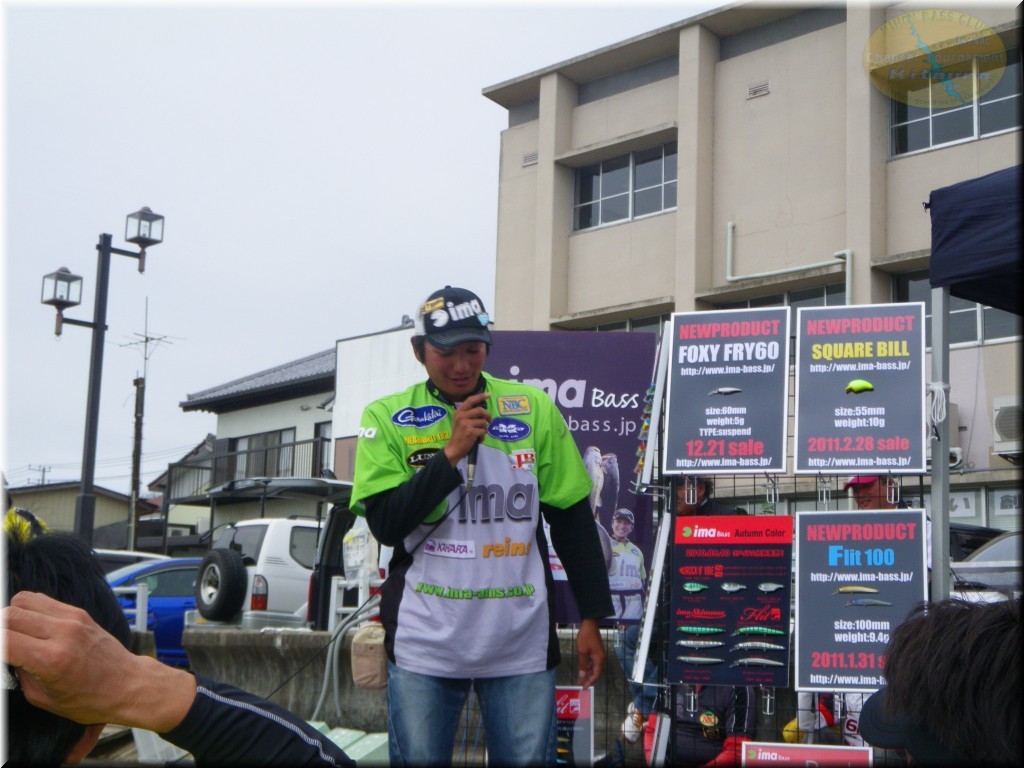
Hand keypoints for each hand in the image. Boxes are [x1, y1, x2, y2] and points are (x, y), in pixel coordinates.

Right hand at [2, 591, 195, 731]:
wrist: (128, 684)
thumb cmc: (90, 698)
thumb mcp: (43, 698)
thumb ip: (19, 672)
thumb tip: (6, 652)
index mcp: (51, 659)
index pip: (4, 640)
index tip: (0, 653)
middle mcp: (63, 633)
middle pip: (9, 615)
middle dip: (0, 629)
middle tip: (5, 645)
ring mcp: (73, 619)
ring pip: (23, 600)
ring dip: (11, 616)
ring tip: (14, 634)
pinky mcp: (79, 612)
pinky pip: (43, 600)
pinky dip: (29, 609)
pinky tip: (30, 626)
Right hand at [444, 392, 490, 466]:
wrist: (454, 448)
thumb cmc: (459, 435)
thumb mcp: (460, 421)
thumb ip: (468, 414)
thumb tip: (483, 409)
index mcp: (459, 412)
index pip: (470, 400)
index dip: (480, 396)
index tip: (488, 394)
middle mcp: (461, 416)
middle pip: (480, 410)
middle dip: (488, 416)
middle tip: (490, 421)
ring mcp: (466, 424)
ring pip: (483, 422)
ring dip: (484, 429)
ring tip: (479, 434)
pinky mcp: (470, 432)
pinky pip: (483, 431)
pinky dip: (482, 437)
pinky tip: (477, 440)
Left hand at [575, 618, 605, 687]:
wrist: (589, 624)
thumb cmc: (585, 637)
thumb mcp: (582, 652)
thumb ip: (582, 665)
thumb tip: (582, 677)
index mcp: (599, 659)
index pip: (596, 675)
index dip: (589, 682)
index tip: (583, 687)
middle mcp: (601, 658)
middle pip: (596, 672)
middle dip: (589, 679)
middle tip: (581, 684)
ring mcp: (599, 654)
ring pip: (594, 668)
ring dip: (588, 673)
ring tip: (581, 679)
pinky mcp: (597, 651)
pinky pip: (593, 662)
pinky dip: (588, 667)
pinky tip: (584, 669)